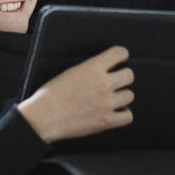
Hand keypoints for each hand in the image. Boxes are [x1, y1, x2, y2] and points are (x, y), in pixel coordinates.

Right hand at [18, 45, 134, 143]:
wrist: (44, 116)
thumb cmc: (51, 95)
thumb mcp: (71, 71)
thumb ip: (91, 69)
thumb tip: (104, 68)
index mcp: (93, 68)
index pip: (119, 53)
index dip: (121, 56)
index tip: (120, 59)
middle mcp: (103, 84)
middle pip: (129, 75)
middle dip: (122, 78)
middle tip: (115, 82)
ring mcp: (106, 103)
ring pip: (130, 95)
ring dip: (122, 97)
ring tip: (111, 98)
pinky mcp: (106, 121)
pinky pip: (128, 116)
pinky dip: (123, 114)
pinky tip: (115, 112)